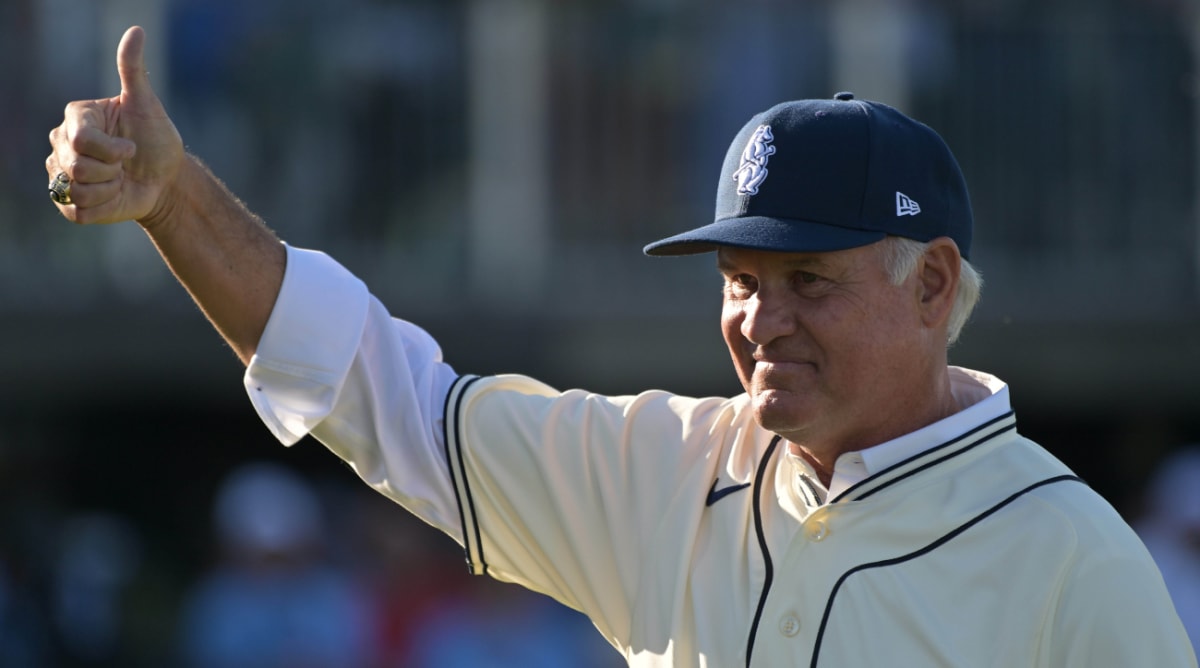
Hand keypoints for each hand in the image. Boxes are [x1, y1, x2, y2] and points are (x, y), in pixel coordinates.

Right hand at [46, 26, 183, 226]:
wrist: (165, 180)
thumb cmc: (156, 140)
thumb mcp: (148, 105)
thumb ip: (134, 70)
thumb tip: (136, 30)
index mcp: (76, 117)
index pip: (83, 140)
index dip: (114, 150)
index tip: (132, 148)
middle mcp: (61, 142)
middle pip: (78, 166)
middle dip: (113, 170)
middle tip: (125, 165)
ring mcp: (60, 172)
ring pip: (77, 189)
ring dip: (108, 189)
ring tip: (118, 179)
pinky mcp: (66, 201)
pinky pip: (77, 210)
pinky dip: (102, 207)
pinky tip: (111, 195)